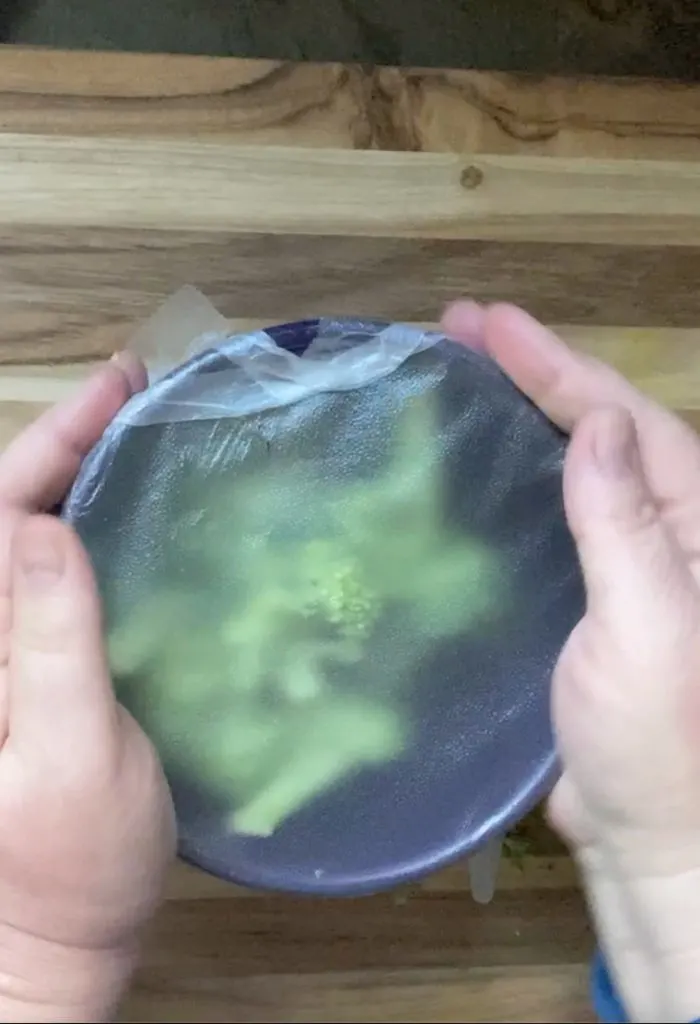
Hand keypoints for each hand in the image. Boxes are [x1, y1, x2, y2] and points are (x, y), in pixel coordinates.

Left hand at [0, 355, 175, 1021]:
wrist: (55, 938)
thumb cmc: (67, 866)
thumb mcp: (70, 755)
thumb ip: (50, 643)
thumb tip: (43, 527)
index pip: (1, 509)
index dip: (55, 439)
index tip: (119, 385)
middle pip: (13, 510)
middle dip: (70, 441)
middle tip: (141, 391)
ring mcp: (14, 651)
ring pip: (37, 538)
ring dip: (83, 477)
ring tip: (145, 432)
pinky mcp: (44, 672)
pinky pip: (65, 582)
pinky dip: (99, 533)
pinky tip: (143, 518)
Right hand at [442, 302, 699, 1021]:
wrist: (648, 837)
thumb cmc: (660, 743)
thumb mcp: (650, 629)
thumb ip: (627, 529)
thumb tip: (598, 425)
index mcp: (693, 525)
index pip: (623, 420)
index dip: (555, 365)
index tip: (490, 322)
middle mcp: (661, 531)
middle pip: (595, 429)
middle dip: (530, 375)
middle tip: (457, 330)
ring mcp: (616, 566)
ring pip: (565, 470)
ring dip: (514, 419)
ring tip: (453, 378)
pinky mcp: (576, 600)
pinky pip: (542, 522)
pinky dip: (504, 486)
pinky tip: (463, 472)